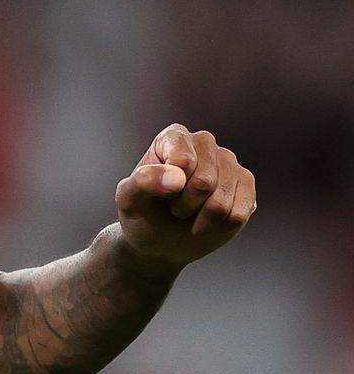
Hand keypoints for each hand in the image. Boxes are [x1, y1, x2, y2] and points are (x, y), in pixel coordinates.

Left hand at [114, 124, 255, 273]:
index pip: (183, 161)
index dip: (170, 189)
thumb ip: (143, 182)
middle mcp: (204, 142)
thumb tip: (178, 177)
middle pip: (204, 183)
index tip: (159, 194)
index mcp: (173, 137)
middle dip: (184, 205)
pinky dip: (219, 227)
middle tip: (174, 207)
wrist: (160, 236)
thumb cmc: (142, 212)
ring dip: (201, 218)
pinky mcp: (245, 184)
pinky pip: (239, 213)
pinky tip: (208, 221)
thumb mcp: (128, 199)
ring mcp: (228, 162)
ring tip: (189, 213)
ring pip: (222, 201)